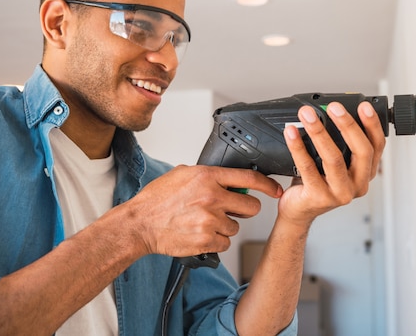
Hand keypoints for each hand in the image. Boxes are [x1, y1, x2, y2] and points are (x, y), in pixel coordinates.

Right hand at [121, 165, 282, 257]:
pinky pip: (226, 242)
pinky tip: (199, 234)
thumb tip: (229, 178)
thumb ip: (208, 175)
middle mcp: (212, 197)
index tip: (275, 189)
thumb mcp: (182, 174)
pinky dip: (215, 241)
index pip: (249, 178)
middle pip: (251, 206)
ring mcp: (210, 219)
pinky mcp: (207, 239)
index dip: (267, 185)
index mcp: (208, 176)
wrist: (139, 224)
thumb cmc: (157, 199)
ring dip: (225, 226)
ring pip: (236, 226)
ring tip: (202, 222)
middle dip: (244, 210)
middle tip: (230, 210)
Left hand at [279, 101, 385, 226]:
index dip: (372, 125)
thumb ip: (339, 143)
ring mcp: (340, 193)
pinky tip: (291, 133)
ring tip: (308, 115)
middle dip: (347, 125)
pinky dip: (298, 147)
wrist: (298, 210)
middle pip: (361, 151)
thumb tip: (329, 111)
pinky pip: (307, 167)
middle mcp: (357, 184)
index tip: (363, 106)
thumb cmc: (316, 183)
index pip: (376, 146)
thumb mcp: (334, 163)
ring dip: (319, 132)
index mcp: (366, 173)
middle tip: (333, 107)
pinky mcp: (319, 197)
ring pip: (334, 158)